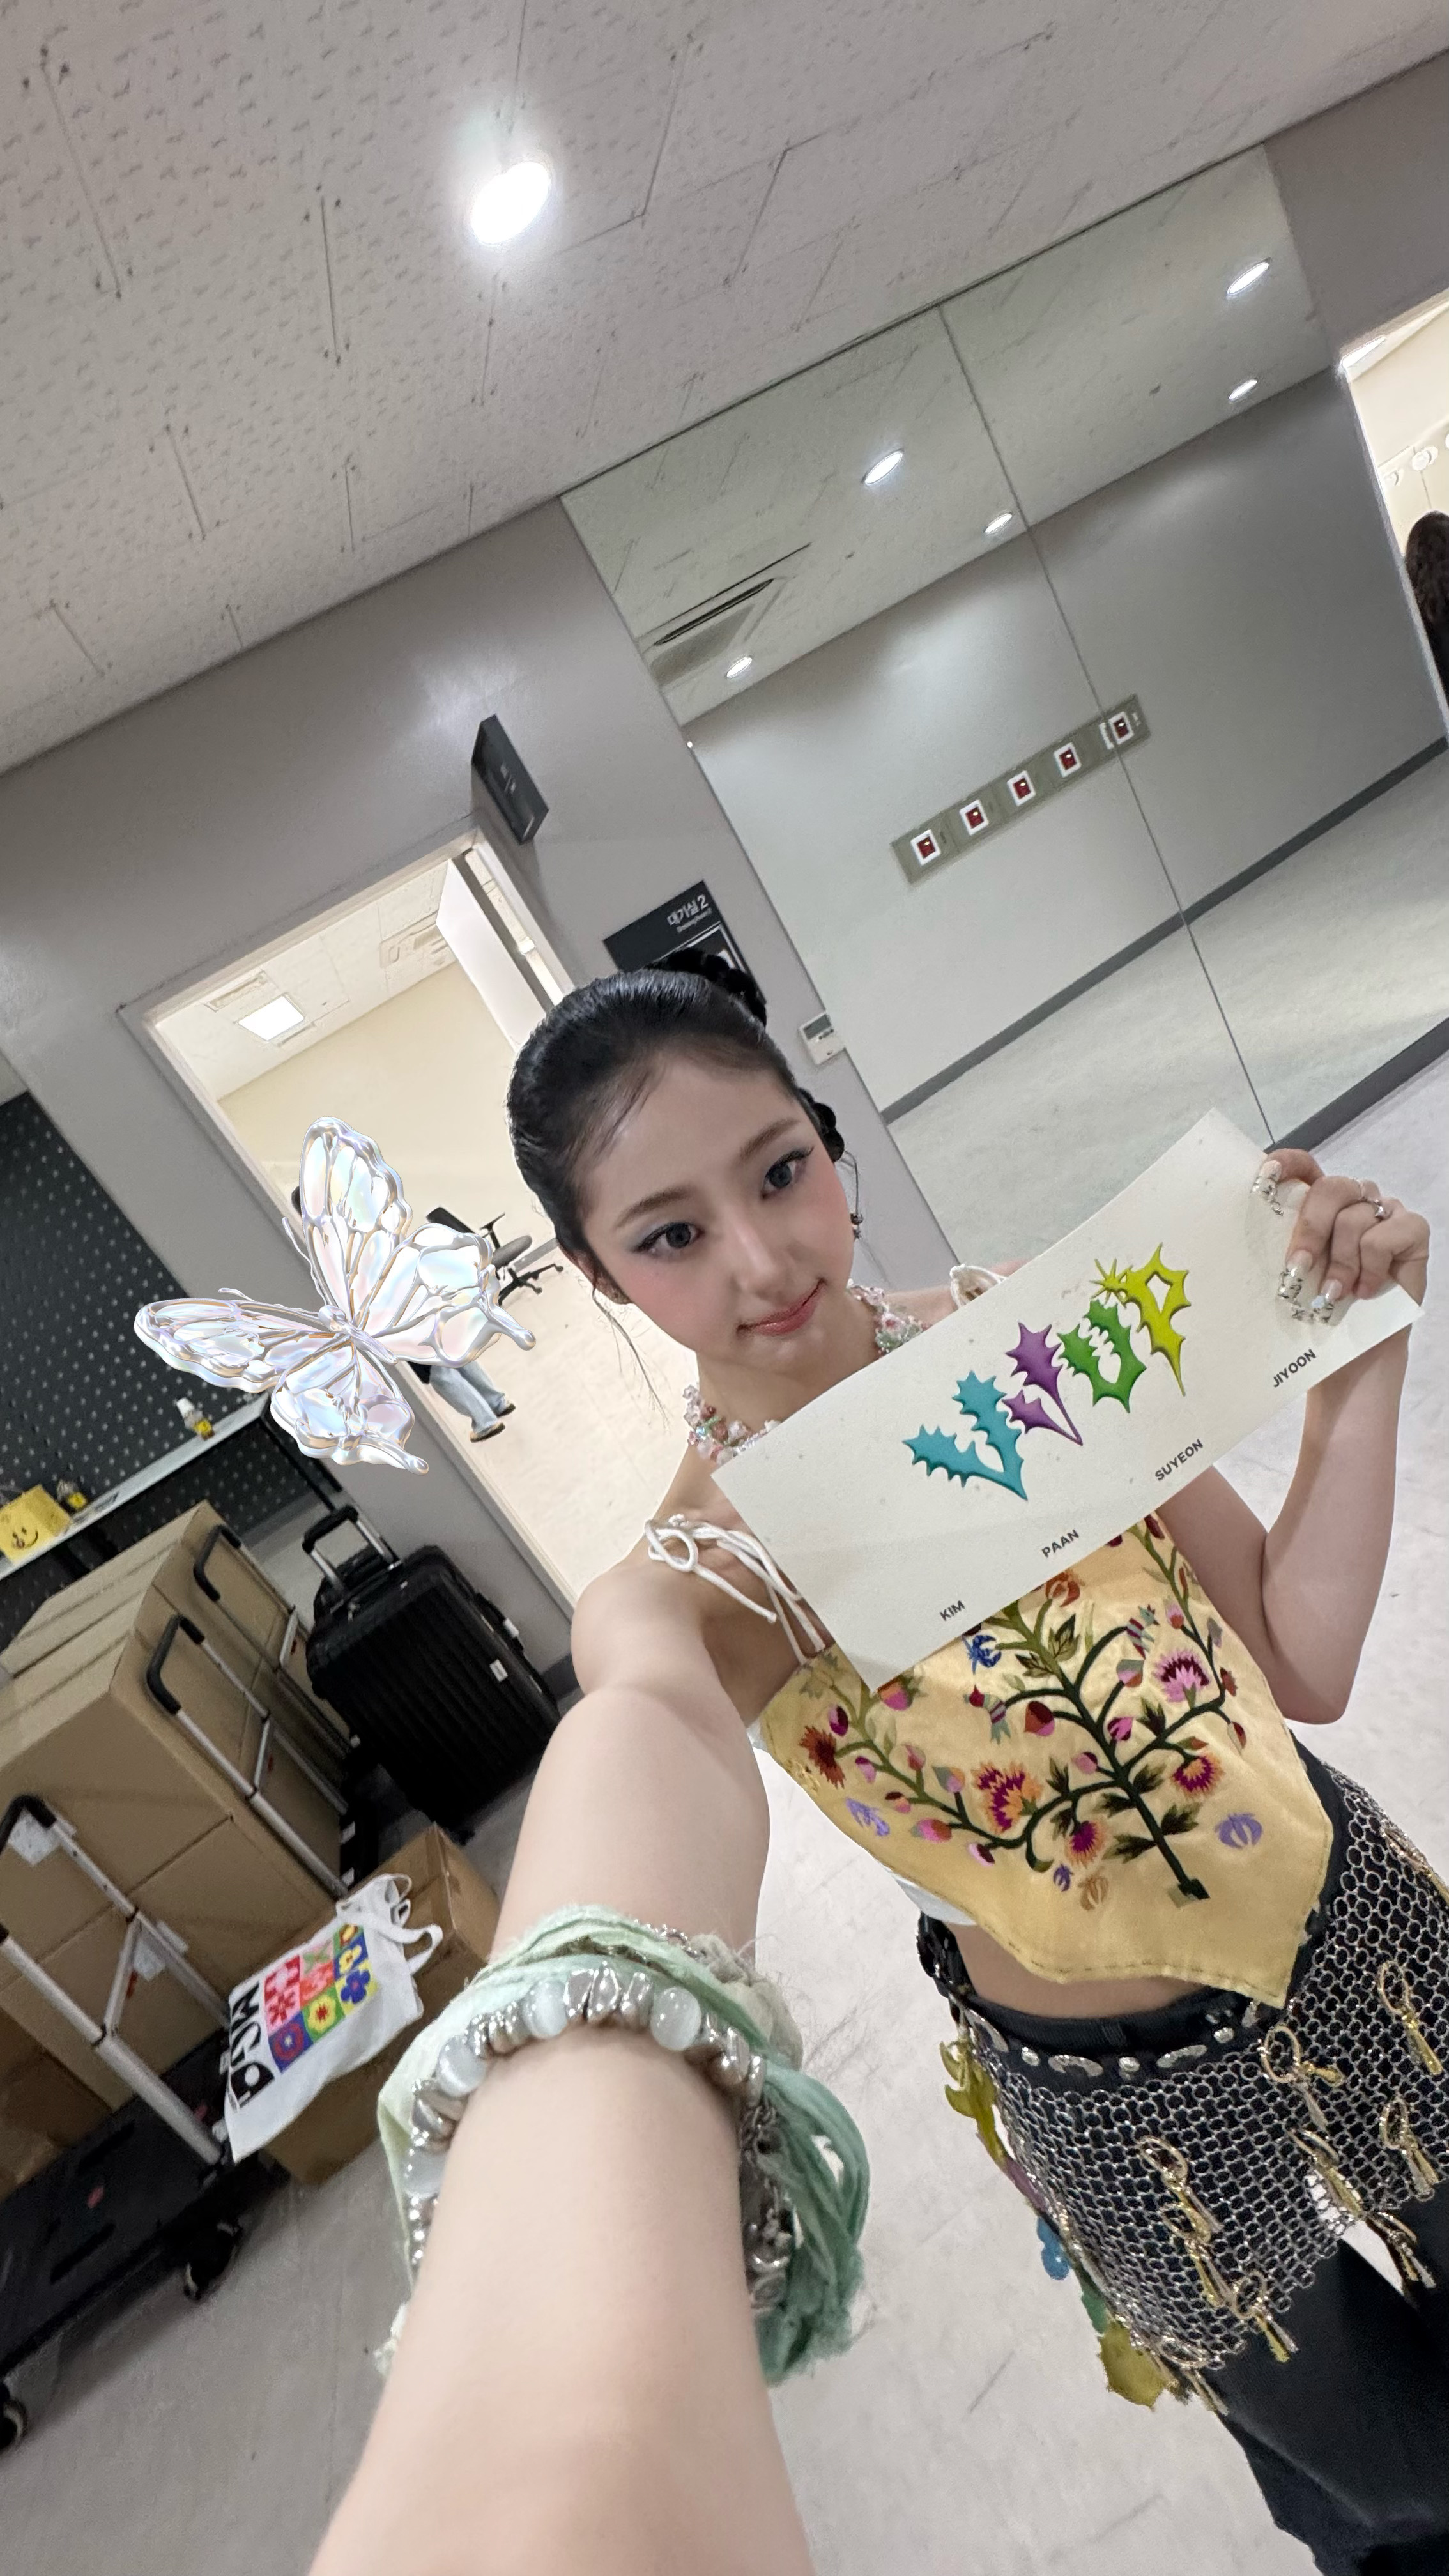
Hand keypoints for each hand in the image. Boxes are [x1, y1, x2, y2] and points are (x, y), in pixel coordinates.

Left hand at [1262, 1150, 1429, 1315]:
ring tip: (1333, 1294)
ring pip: (1355, 1217)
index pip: (1305, 1166)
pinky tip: (1364, 1290)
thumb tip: (1251, 1240)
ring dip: (1341, 1262)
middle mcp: (1354, 1200)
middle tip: (1298, 1267)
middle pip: (1331, 1188)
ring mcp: (1385, 1212)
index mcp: (1320, 1204)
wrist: (1362, 1348)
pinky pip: (1385, 1236)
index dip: (1287, 1163)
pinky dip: (1370, 1266)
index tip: (1264, 1175)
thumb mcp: (1295, 1276)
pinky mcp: (1412, 1230)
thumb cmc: (1323, 1311)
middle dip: (1310, 1229)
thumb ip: (1283, 1250)